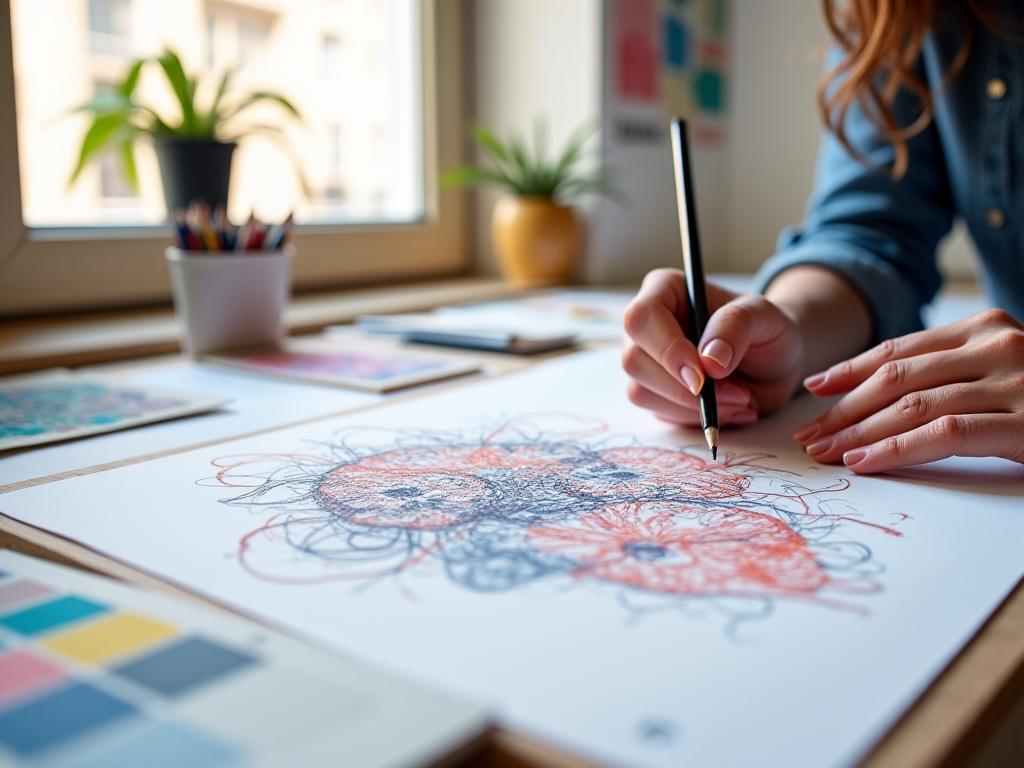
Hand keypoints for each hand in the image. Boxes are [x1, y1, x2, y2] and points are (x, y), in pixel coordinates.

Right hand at [621, 268, 803, 427]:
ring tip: (741, 398)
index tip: (702, 378)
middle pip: (634, 360)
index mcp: (665, 290)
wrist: (774, 364)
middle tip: (739, 394)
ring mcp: (646, 361)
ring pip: (641, 392)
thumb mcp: (764, 317)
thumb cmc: (766, 330)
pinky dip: (696, 419)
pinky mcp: (654, 392)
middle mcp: (647, 325)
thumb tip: (708, 361)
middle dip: (684, 388)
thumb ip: (735, 327)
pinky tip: (728, 408)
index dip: (666, 350)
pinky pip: (659, 414)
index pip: (642, 318)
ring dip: (694, 407)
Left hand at [795, 309, 1023, 472]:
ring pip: (913, 405)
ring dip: (860, 433)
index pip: (900, 350)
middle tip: (810, 433)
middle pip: (897, 378)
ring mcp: (1013, 384)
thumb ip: (951, 371)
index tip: (815, 388)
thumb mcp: (1001, 369)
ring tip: (826, 452)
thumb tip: (877, 389)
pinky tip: (865, 461)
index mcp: (984, 329)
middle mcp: (996, 347)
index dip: (851, 371)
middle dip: (845, 409)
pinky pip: (946, 434)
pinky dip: (898, 448)